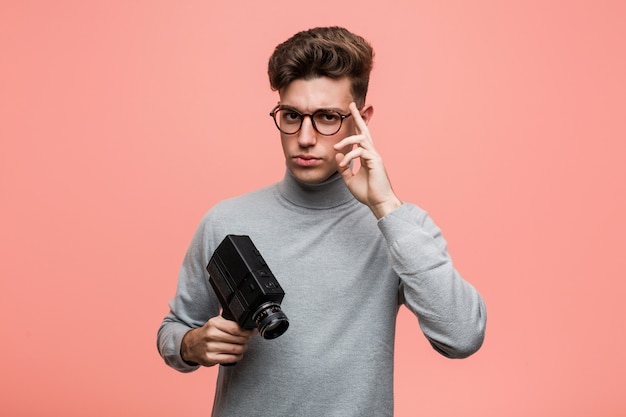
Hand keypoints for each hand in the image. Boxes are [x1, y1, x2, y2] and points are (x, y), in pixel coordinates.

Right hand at [181, 316, 254, 366]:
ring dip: (243, 348)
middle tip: (247, 339)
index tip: (252, 331)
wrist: (192, 345)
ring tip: (243, 346)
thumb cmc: (207, 333)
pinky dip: (238, 356)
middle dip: (246, 339)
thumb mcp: (216, 322)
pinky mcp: (210, 359)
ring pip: (236, 349)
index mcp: (214, 324)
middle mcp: (211, 335)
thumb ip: (229, 321)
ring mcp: (210, 348)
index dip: (247, 331)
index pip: (236, 328)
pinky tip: (238, 354)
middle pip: (238, 339)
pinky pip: (231, 358)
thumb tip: (247, 323)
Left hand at [334, 102, 401, 218]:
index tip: (350, 113)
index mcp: (366, 156)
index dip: (355, 125)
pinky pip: (360, 152)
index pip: (360, 137)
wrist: (379, 203)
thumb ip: (344, 167)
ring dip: (346, 141)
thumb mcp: (350, 179)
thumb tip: (337, 156)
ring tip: (336, 147)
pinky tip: (344, 163)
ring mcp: (375, 156)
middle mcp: (372, 153)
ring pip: (361, 139)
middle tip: (351, 105)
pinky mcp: (375, 161)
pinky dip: (350, 156)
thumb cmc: (367, 193)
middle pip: (364, 131)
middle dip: (357, 117)